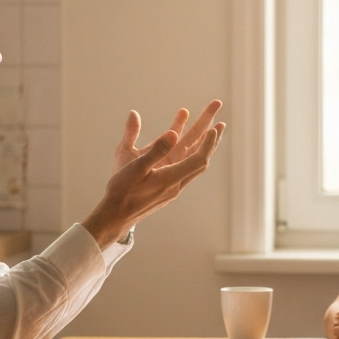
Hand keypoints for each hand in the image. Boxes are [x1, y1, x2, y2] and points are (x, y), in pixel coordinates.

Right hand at [82, 101, 224, 247]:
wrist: (116, 216)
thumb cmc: (122, 191)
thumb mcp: (135, 166)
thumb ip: (155, 149)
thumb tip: (173, 132)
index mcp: (171, 178)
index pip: (198, 159)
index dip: (208, 143)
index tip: (215, 128)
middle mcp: (177, 184)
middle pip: (201, 159)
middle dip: (211, 139)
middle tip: (221, 122)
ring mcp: (173, 186)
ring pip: (192, 162)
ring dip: (201, 145)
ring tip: (209, 128)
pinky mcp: (167, 187)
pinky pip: (182, 166)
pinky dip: (187, 151)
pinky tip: (185, 143)